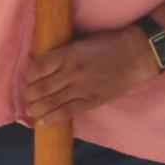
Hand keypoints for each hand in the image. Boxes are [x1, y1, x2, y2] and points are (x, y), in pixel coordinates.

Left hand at [23, 23, 160, 123]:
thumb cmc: (109, 44)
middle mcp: (73, 71)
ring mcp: (83, 87)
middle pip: (41, 88)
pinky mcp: (92, 100)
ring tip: (32, 112)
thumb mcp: (82, 42)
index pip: (38, 67)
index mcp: (69, 53)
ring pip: (51, 102)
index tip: (29, 80)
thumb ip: (64, 54)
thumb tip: (44, 66)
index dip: (30, 76)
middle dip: (30, 95)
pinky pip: (68, 112)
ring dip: (37, 109)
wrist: (136, 55)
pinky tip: (44, 121)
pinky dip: (53, 118)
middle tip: (28, 98)